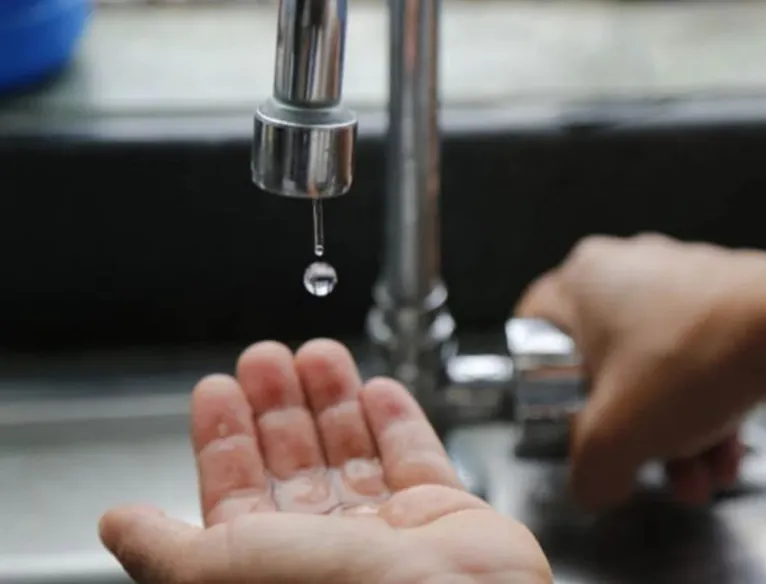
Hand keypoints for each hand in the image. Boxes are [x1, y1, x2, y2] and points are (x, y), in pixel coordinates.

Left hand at [99, 340, 551, 582]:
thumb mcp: (221, 566)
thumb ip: (166, 545)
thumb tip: (119, 525)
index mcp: (270, 564)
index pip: (237, 491)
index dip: (225, 437)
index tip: (218, 388)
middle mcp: (328, 549)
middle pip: (294, 462)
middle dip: (277, 405)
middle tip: (267, 357)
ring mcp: (389, 531)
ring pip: (352, 452)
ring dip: (332, 400)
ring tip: (318, 355)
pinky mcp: (443, 513)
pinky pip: (415, 456)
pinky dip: (396, 420)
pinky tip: (378, 390)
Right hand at [516, 234, 765, 510]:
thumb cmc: (695, 357)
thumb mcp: (613, 440)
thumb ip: (588, 473)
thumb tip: (595, 484)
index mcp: (584, 279)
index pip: (535, 328)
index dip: (543, 380)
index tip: (561, 412)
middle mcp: (630, 268)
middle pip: (607, 367)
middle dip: (634, 431)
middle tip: (646, 462)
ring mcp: (682, 280)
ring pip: (660, 371)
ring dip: (678, 433)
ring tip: (700, 475)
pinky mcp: (728, 299)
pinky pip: (703, 363)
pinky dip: (712, 409)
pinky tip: (727, 452)